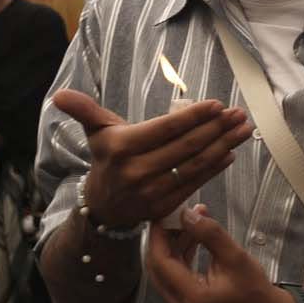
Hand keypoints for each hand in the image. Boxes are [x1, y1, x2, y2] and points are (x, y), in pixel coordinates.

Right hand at [52, 88, 253, 228]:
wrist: (104, 207)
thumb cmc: (107, 159)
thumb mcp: (96, 133)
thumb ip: (85, 111)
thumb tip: (60, 95)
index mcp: (122, 147)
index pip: (165, 128)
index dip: (193, 116)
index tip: (217, 105)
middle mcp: (137, 170)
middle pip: (186, 146)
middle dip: (217, 128)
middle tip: (239, 114)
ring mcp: (152, 191)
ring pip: (195, 165)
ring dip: (224, 146)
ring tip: (243, 130)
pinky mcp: (165, 206)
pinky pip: (195, 184)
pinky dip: (215, 168)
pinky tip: (231, 153)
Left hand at [145, 205, 294, 302]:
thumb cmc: (255, 291)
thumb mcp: (235, 257)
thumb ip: (210, 233)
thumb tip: (187, 214)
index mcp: (191, 297)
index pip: (160, 261)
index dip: (159, 235)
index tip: (164, 214)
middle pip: (157, 266)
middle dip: (164, 238)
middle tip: (175, 215)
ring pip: (164, 271)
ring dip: (173, 245)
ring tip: (190, 223)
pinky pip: (173, 277)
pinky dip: (180, 257)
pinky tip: (192, 239)